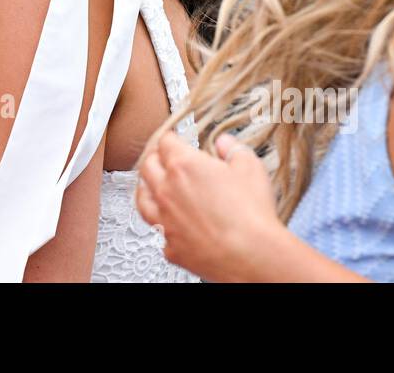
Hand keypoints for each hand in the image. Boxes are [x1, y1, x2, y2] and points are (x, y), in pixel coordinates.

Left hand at [136, 131, 285, 281]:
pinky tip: (169, 222)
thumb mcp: (250, 168)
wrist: (251, 256)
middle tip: (164, 159)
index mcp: (183, 166)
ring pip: (142, 197)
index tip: (175, 140)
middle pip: (148, 166)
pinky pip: (157, 230)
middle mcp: (167, 190)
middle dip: (155, 158)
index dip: (171, 138)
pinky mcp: (169, 245)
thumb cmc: (250, 214)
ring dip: (147, 188)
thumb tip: (224, 142)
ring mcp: (164, 219)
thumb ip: (233, 149)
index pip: (165, 142)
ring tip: (153, 186)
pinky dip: (162, 223)